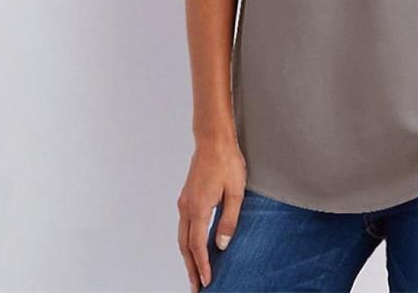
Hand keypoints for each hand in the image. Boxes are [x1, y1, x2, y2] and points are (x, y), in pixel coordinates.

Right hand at [177, 136, 246, 291]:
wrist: (213, 139)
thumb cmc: (227, 161)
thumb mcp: (235, 191)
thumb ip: (229, 219)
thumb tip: (221, 245)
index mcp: (198, 208)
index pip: (198, 245)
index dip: (202, 266)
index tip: (207, 282)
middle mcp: (187, 207)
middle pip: (185, 246)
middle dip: (190, 268)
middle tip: (196, 287)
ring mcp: (184, 201)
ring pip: (182, 237)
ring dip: (187, 256)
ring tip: (194, 272)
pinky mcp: (187, 196)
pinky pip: (184, 226)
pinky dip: (187, 242)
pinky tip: (194, 246)